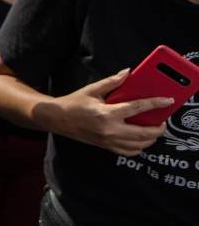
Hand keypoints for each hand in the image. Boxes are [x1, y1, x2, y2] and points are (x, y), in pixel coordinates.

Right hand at [47, 69, 171, 155]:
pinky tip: (140, 140)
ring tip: (153, 131)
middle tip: (163, 122)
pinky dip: (139, 148)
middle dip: (158, 129)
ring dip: (150, 139)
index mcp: (107, 113)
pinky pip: (129, 152)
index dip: (155, 104)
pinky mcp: (106, 147)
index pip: (138, 108)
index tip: (168, 101)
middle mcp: (110, 130)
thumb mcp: (92, 90)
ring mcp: (108, 141)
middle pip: (143, 133)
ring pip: (139, 145)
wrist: (57, 119)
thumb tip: (128, 73)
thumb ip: (112, 82)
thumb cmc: (74, 103)